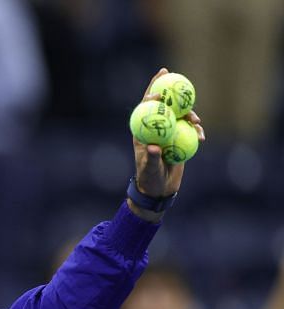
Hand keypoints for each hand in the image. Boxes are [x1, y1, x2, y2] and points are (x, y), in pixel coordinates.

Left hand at [131, 68, 205, 219]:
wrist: (160, 188)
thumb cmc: (149, 178)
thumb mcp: (149, 168)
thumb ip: (152, 157)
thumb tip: (155, 146)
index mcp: (143, 131)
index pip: (145, 108)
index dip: (150, 95)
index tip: (158, 92)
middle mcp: (157, 129)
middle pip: (165, 105)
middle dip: (172, 92)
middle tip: (181, 82)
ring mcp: (170, 133)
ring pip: (181, 117)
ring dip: (190, 115)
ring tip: (196, 121)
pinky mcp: (181, 140)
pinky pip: (191, 131)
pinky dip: (197, 132)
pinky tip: (202, 136)